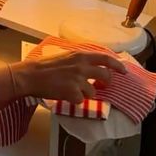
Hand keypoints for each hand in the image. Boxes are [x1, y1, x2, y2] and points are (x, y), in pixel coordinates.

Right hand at [11, 50, 126, 103]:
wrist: (31, 75)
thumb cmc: (45, 66)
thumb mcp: (65, 56)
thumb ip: (79, 60)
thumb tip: (93, 65)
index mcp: (80, 55)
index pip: (105, 58)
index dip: (117, 65)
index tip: (124, 71)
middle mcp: (82, 66)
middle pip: (105, 76)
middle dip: (106, 83)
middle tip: (103, 86)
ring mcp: (78, 80)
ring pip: (93, 92)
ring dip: (85, 93)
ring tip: (73, 90)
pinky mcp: (73, 92)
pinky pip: (81, 100)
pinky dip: (74, 100)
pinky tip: (65, 95)